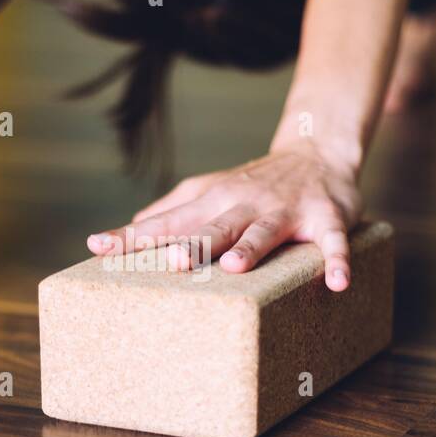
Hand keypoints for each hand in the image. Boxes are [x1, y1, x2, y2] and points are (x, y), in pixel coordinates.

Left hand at [86, 141, 362, 290]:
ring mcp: (285, 211)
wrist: (318, 152)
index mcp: (212, 201)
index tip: (98, 247)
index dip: (134, 236)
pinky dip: (337, 261)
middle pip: (213, 226)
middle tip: (174, 262)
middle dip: (193, 243)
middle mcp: (244, 204)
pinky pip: (333, 244)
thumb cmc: (255, 183)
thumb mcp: (210, 190)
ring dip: (251, 248)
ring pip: (265, 231)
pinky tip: (337, 284)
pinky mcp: (325, 219)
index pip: (167, 222)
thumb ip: (173, 209)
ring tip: (235, 267)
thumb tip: (131, 227)